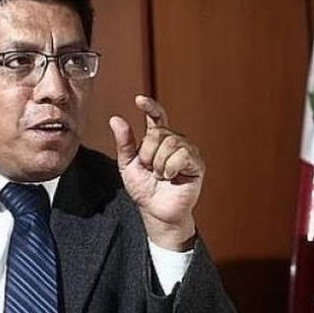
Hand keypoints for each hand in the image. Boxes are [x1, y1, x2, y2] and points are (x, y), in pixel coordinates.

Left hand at [109, 95, 203, 250]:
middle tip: (150, 170)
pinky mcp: (197, 164)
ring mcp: (188, 152)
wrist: (156, 213)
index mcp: (158, 140)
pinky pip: (182, 155)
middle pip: (159, 132)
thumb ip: (124, 142)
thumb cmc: (144, 190)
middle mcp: (175, 141)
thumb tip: (116, 119)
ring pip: (171, 142)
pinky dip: (170, 168)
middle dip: (148, 153)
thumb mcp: (127, 165)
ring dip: (159, 163)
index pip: (157, 116)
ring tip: (160, 176)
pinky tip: (171, 178)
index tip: (139, 100)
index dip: (150, 106)